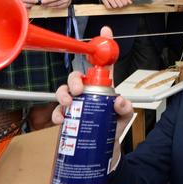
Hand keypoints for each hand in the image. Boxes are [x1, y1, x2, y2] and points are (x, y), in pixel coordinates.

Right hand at [53, 27, 133, 162]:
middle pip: (76, 75)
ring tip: (69, 104)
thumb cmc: (113, 129)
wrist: (104, 152)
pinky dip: (57, 114)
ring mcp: (75, 104)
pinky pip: (57, 111)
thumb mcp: (124, 117)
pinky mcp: (67, 118)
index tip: (105, 31)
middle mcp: (87, 93)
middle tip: (79, 90)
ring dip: (63, 93)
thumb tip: (118, 100)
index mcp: (102, 88)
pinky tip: (61, 119)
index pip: (102, 65)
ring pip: (63, 90)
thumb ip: (125, 108)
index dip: (104, 46)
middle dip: (74, 78)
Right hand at [100, 0, 131, 8]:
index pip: (124, 2)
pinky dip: (110, 7)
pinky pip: (108, 6)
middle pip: (120, 5)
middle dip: (120, 5)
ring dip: (115, 6)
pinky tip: (110, 5)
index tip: (124, 4)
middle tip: (119, 4)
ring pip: (114, 6)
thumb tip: (130, 3)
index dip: (125, 4)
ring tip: (115, 4)